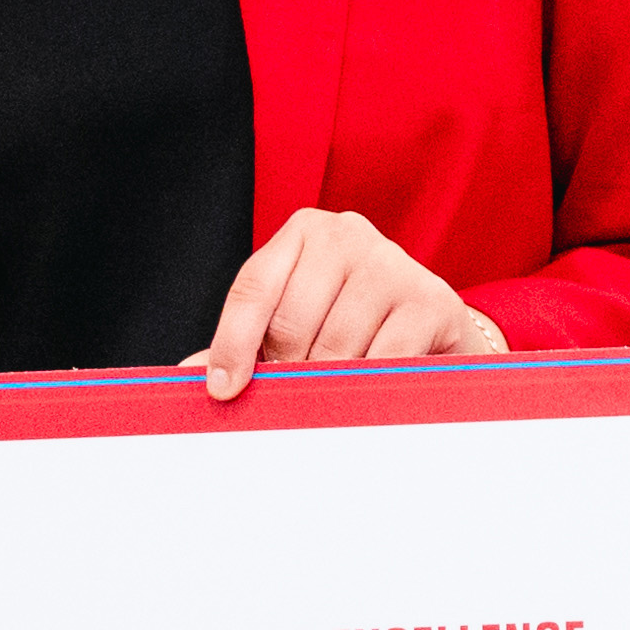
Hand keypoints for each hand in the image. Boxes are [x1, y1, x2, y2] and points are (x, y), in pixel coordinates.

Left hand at [192, 207, 507, 396]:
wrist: (438, 332)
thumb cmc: (356, 328)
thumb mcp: (299, 325)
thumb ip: (249, 344)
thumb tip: (191, 374)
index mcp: (304, 233)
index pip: (253, 287)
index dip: (232, 344)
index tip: (223, 390)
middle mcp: (347, 235)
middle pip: (291, 322)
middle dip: (289, 371)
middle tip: (299, 396)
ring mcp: (392, 263)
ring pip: (335, 346)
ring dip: (331, 385)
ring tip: (337, 396)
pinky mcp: (431, 300)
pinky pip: (382, 360)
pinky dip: (369, 387)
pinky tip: (370, 394)